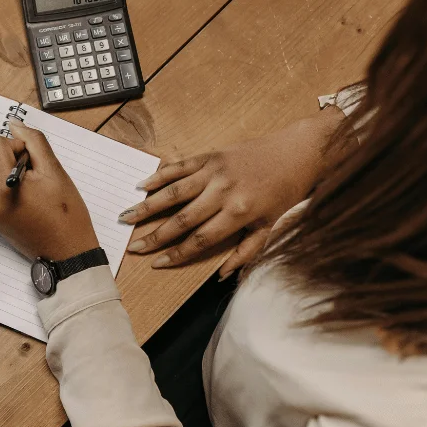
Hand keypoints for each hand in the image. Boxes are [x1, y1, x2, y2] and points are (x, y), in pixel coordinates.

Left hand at [0, 120, 98, 260]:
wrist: (68, 253)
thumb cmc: (66, 215)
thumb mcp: (54, 170)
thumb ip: (33, 142)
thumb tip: (14, 124)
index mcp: (1, 188)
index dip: (14, 145)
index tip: (31, 160)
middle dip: (11, 158)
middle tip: (36, 177)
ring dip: (9, 172)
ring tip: (33, 190)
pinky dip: (7, 187)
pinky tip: (27, 199)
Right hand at [120, 108, 345, 275]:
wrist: (300, 151)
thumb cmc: (287, 191)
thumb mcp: (272, 226)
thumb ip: (247, 252)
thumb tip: (223, 276)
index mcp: (238, 212)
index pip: (200, 239)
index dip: (177, 254)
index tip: (157, 264)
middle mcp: (222, 192)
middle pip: (181, 219)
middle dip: (155, 236)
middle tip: (133, 246)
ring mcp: (214, 171)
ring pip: (174, 192)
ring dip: (148, 206)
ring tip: (126, 217)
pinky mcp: (210, 155)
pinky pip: (179, 167)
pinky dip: (159, 176)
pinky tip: (142, 186)